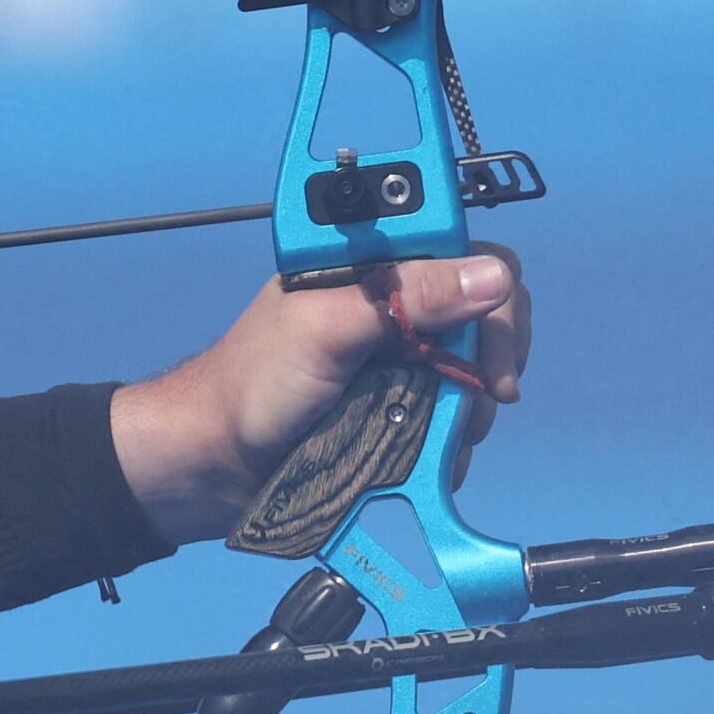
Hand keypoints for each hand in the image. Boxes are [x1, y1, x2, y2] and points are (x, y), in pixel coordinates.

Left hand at [108, 249, 528, 548]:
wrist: (221, 465)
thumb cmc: (256, 384)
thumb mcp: (326, 329)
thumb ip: (404, 299)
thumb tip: (492, 277)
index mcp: (370, 262)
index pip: (461, 248)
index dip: (490, 286)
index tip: (492, 340)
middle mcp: (394, 303)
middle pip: (485, 311)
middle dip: (489, 357)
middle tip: (485, 394)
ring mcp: (403, 358)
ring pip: (476, 371)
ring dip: (469, 409)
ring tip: (435, 435)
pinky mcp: (405, 406)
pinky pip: (456, 417)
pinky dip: (452, 440)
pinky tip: (427, 456)